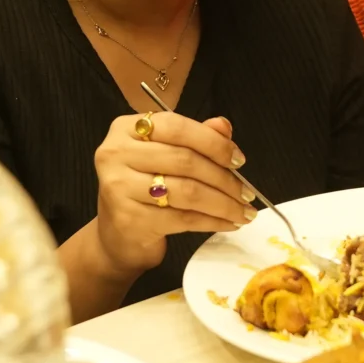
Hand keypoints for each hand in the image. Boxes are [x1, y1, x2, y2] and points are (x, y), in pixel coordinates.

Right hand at [89, 111, 251, 275]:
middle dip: (224, 178)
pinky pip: (183, 219)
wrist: (117, 236)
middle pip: (185, 160)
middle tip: (247, 192)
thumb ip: (194, 138)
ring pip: (187, 191)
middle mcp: (116, 153)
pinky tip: (228, 223)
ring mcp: (119, 187)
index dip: (213, 142)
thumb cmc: (144, 189)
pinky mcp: (129, 219)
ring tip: (243, 211)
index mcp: (126, 129)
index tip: (239, 160)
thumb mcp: (166, 157)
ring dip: (223, 203)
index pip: (176, 127)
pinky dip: (212, 221)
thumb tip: (224, 127)